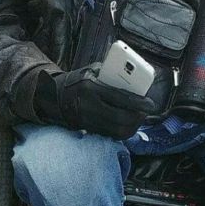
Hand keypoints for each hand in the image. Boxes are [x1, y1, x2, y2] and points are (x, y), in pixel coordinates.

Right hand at [33, 65, 156, 139]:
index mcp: (90, 89)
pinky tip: (128, 124)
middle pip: (120, 118)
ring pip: (116, 131)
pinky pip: (110, 134)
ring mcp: (88, 121)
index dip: (138, 102)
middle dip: (137, 117)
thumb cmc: (77, 80)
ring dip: (132, 127)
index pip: (119, 98)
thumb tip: (132, 79)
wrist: (54, 97)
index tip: (150, 103)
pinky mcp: (88, 129)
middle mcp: (89, 107)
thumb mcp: (91, 71)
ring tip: (139, 118)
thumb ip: (110, 74)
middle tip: (145, 112)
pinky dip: (122, 131)